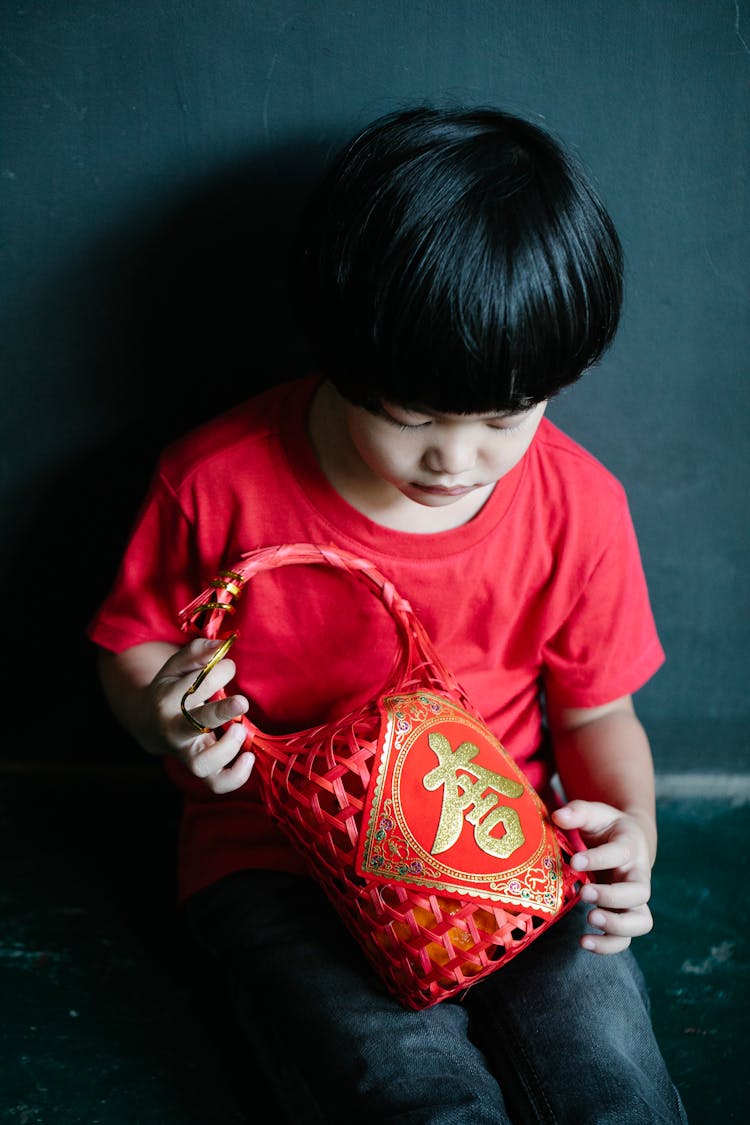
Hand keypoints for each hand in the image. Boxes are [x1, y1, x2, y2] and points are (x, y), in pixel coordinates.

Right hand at [147, 638, 253, 793]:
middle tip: (242, 702)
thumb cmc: (171, 689)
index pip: (195, 685)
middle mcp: (174, 730)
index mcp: (167, 699)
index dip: (219, 671)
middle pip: (192, 725)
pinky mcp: (200, 767)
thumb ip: (197, 652)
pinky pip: (216, 783)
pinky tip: (249, 758)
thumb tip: (221, 645)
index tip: (229, 666)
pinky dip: (234, 778)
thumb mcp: (176, 666)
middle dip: (219, 712)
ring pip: (202, 764)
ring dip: (225, 750)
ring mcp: (187, 753)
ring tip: (240, 730)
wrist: (150, 723)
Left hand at [552, 800, 653, 953]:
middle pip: (639, 893)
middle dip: (612, 896)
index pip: (620, 853)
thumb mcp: (594, 813)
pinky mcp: (625, 916)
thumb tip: (557, 816)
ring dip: (617, 926)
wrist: (628, 842)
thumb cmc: (606, 827)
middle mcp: (638, 875)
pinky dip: (608, 946)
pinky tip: (583, 942)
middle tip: (585, 894)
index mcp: (630, 846)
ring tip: (591, 920)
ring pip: (641, 921)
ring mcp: (634, 900)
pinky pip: (625, 939)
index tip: (574, 861)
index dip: (598, 859)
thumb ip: (577, 811)